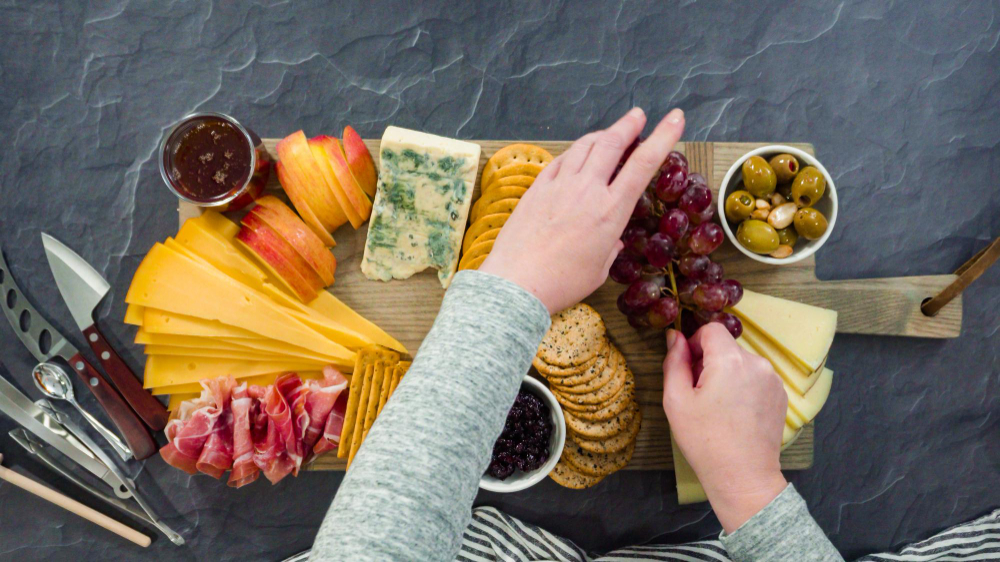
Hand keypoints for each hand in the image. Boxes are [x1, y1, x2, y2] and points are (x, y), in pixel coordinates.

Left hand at [479, 107, 684, 313]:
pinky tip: (577, 154)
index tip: (674, 119)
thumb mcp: (599, 269)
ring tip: (610, 132)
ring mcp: (559, 186)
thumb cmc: (561, 283)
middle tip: (638, 115)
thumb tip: (613, 240)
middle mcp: (586, 191)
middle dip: (628, 124)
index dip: (663, 137)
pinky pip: (560, 160)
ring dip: (601, 133)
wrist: (517, 283)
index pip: (643, 164)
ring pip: (584, 146)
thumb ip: (610, 248)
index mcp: (610, 211)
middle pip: (611, 143)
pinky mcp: (537, 189)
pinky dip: (574, 152)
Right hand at [662, 324, 787, 532]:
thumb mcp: (676, 400)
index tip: (688, 368)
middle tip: (699, 394)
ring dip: (727, 374)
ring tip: (718, 407)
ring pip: (741, 362)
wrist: (743, 476)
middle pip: (726, 347)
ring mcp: (773, 379)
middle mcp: (757, 363)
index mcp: (730, 360)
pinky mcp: (780, 395)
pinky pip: (756, 378)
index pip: (711, 329)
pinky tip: (735, 413)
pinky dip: (743, 387)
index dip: (695, 343)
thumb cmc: (705, 440)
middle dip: (709, 362)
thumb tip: (676, 337)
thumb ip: (674, 361)